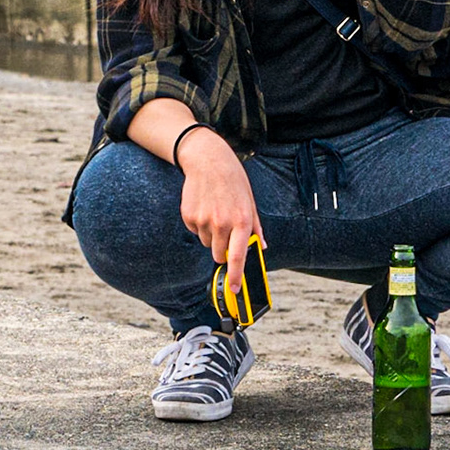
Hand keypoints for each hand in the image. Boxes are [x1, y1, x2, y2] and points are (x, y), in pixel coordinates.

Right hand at [176, 130, 263, 290]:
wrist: (207, 160)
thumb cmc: (233, 181)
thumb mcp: (250, 201)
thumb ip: (255, 228)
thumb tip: (261, 247)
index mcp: (241, 221)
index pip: (237, 256)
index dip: (235, 276)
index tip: (233, 289)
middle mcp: (222, 223)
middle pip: (219, 255)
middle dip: (223, 250)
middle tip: (225, 231)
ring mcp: (203, 220)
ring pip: (207, 243)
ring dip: (211, 235)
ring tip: (215, 211)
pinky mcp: (189, 216)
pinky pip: (195, 232)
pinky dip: (199, 225)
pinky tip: (204, 207)